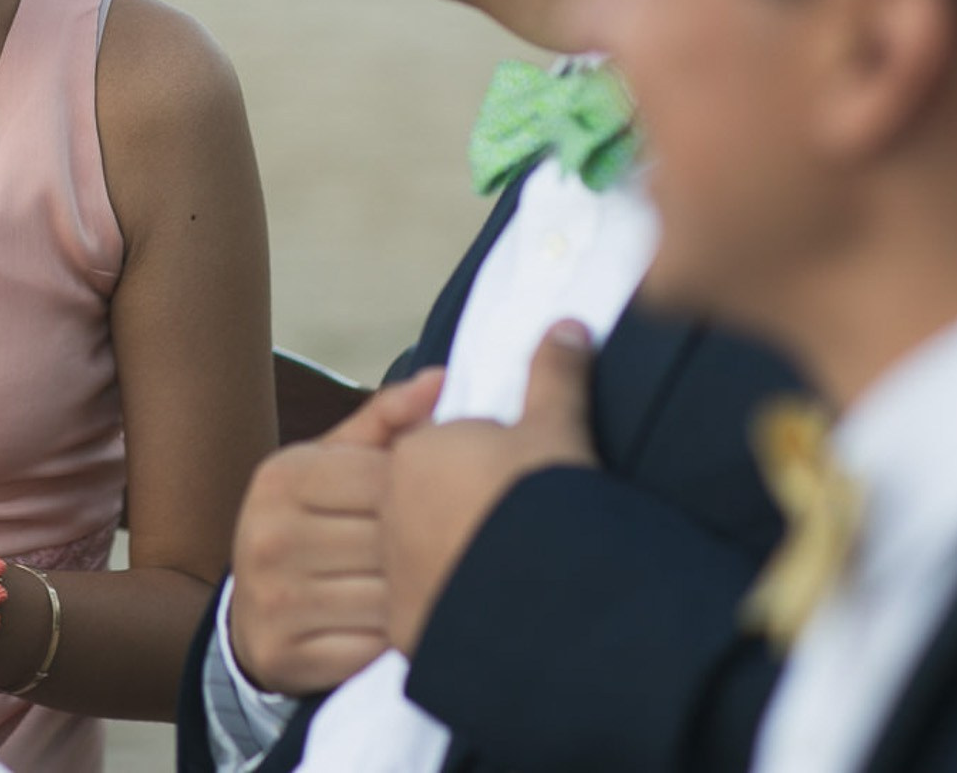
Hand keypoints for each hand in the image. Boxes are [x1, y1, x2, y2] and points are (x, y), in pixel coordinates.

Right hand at [225, 368, 443, 694]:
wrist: (254, 613)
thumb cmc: (313, 527)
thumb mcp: (334, 466)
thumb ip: (386, 423)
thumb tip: (441, 380)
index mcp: (282, 476)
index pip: (384, 478)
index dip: (423, 496)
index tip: (442, 508)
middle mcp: (266, 535)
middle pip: (387, 542)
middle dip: (427, 554)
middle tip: (453, 558)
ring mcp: (271, 598)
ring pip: (385, 600)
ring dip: (419, 604)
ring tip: (434, 596)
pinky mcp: (282, 654)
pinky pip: (369, 651)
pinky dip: (394, 646)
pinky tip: (401, 633)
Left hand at [375, 320, 596, 658]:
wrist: (548, 596)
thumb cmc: (544, 499)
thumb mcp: (555, 427)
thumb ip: (554, 374)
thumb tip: (567, 325)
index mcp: (412, 458)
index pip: (438, 455)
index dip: (483, 466)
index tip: (520, 483)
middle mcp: (388, 514)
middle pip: (420, 507)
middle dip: (457, 513)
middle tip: (512, 528)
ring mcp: (391, 575)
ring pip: (416, 559)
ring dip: (452, 562)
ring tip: (506, 570)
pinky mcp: (405, 630)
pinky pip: (422, 612)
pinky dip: (451, 608)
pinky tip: (493, 608)